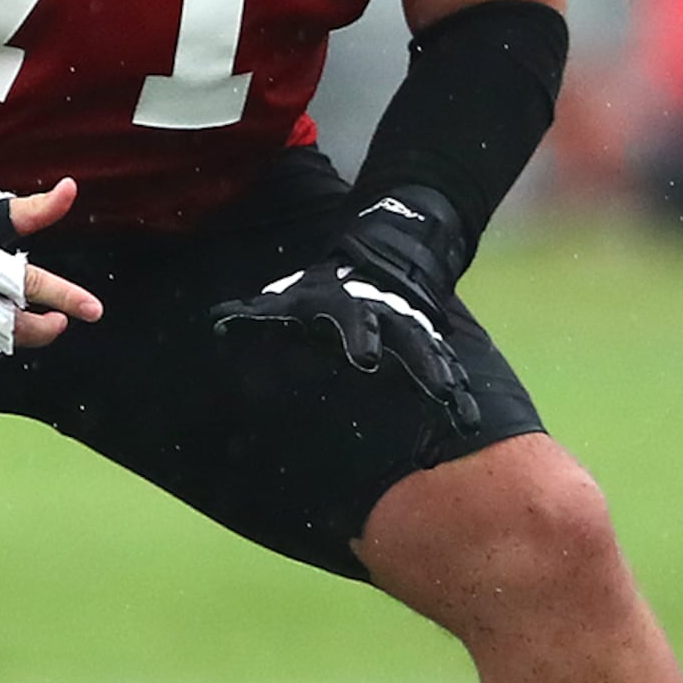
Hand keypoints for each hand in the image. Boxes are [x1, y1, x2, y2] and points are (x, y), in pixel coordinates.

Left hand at [210, 188, 477, 428]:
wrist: (379, 260)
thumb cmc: (323, 289)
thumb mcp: (291, 296)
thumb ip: (257, 314)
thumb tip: (218, 321)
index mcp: (353, 309)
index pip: (358, 322)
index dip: (361, 337)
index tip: (366, 358)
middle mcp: (391, 321)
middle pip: (411, 342)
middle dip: (424, 366)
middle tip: (440, 394)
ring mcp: (415, 334)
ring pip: (437, 360)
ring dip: (448, 385)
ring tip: (461, 416)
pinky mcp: (431, 348)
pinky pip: (448, 370)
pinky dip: (458, 394)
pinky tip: (465, 421)